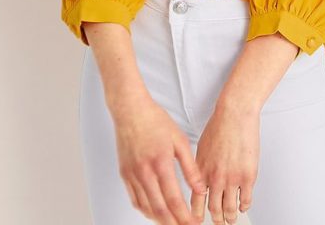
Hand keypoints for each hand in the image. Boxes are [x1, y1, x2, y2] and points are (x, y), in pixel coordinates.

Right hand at [112, 98, 206, 223]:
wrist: (130, 110)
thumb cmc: (154, 120)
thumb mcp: (179, 140)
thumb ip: (190, 167)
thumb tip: (199, 188)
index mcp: (161, 163)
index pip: (174, 200)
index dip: (185, 216)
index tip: (193, 223)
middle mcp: (144, 172)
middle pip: (159, 210)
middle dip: (174, 223)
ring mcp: (132, 174)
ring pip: (146, 208)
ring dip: (160, 219)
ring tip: (172, 222)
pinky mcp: (124, 174)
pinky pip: (134, 199)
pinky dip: (145, 210)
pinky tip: (154, 211)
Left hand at [190, 104, 259, 223]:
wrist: (235, 114)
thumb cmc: (219, 125)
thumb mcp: (201, 147)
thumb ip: (200, 167)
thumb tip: (199, 180)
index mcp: (201, 171)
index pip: (195, 202)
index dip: (195, 217)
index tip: (196, 223)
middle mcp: (215, 178)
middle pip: (214, 209)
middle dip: (215, 219)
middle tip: (218, 222)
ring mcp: (232, 178)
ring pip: (230, 209)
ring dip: (230, 217)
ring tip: (231, 218)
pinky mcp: (248, 176)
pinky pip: (246, 200)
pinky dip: (244, 206)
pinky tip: (243, 205)